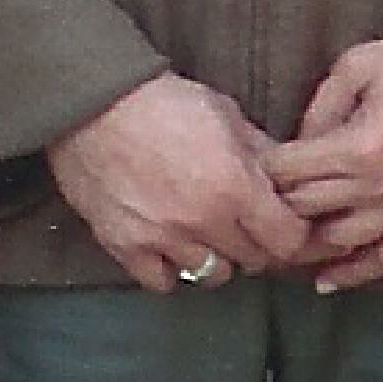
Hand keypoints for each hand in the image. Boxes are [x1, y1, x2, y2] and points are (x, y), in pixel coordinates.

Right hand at [45, 70, 311, 292]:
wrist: (91, 100)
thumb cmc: (161, 100)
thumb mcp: (225, 113)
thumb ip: (260, 151)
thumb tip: (288, 178)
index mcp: (235, 187)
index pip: (288, 241)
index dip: (291, 232)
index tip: (281, 222)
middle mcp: (203, 221)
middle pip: (254, 261)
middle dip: (255, 242)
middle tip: (241, 222)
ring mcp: (162, 237)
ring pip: (212, 274)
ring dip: (214, 256)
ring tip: (203, 234)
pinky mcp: (124, 245)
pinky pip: (161, 281)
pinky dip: (169, 268)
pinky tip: (167, 245)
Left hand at [272, 36, 382, 292]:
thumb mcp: (360, 65)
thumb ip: (322, 104)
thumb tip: (300, 140)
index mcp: (357, 148)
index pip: (288, 173)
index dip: (262, 170)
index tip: (247, 167)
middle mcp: (380, 188)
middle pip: (307, 211)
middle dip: (275, 207)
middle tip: (251, 207)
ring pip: (341, 243)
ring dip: (306, 246)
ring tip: (279, 245)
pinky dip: (355, 274)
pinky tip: (326, 282)